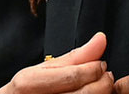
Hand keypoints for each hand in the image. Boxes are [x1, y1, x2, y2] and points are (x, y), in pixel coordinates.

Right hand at [0, 32, 115, 93]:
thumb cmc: (23, 93)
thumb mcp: (40, 71)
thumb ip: (72, 58)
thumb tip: (99, 40)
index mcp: (27, 85)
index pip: (72, 77)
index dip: (93, 69)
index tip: (101, 64)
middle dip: (102, 83)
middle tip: (105, 77)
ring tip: (99, 88)